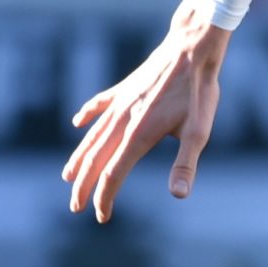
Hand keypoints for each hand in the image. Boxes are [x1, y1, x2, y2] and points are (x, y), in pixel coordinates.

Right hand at [63, 2, 229, 222]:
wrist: (192, 48)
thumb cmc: (199, 92)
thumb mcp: (199, 132)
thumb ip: (186, 165)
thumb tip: (179, 195)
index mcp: (138, 135)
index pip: (113, 175)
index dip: (105, 198)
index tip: (100, 217)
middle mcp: (122, 121)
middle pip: (95, 159)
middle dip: (84, 186)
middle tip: (75, 207)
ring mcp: (119, 104)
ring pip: (92, 136)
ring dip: (79, 159)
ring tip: (68, 176)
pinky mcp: (123, 89)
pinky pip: (99, 106)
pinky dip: (87, 117)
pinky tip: (77, 123)